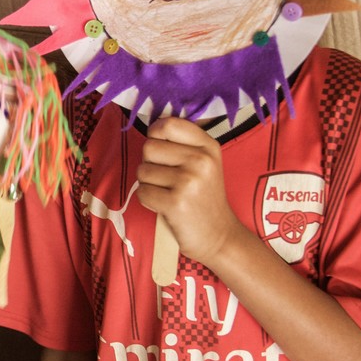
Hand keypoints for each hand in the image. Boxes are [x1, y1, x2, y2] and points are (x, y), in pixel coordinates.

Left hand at [136, 117, 247, 266]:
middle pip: (149, 147)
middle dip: (150, 164)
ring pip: (142, 171)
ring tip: (169, 193)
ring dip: (149, 184)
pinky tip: (166, 206)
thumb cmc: (204, 197)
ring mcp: (189, 181)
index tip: (161, 149)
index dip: (156, 135)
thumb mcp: (205, 162)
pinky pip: (142, 192)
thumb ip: (182, 142)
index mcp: (208, 146)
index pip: (168, 124)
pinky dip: (148, 201)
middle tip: (168, 179)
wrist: (218, 235)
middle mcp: (201, 160)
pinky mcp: (176, 203)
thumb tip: (153, 124)